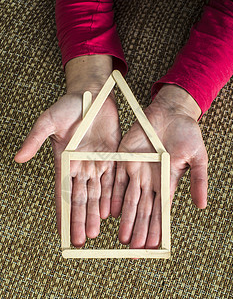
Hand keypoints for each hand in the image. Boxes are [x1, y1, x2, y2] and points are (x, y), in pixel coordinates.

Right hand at [14, 55, 120, 246]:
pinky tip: (110, 212)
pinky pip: (112, 180)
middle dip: (80, 218)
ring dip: (94, 212)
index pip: (63, 192)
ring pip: (96, 193)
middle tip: (81, 239)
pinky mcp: (112, 157)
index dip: (62, 212)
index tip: (62, 231)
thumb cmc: (69, 105)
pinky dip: (111, 196)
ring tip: (94, 232)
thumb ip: (35, 139)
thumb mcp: (49, 120)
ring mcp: (97, 163)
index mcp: (65, 161)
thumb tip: (18, 158)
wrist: (93, 94)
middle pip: (80, 197)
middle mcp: (81, 166)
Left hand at [111, 84, 207, 248]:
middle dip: (139, 229)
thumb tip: (202, 206)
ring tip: (122, 237)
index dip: (156, 228)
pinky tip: (110, 211)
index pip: (160, 210)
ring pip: (128, 198)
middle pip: (143, 209)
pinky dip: (113, 195)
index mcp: (167, 181)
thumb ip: (198, 180)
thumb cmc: (187, 132)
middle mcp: (150, 179)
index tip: (152, 245)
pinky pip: (117, 179)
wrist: (170, 112)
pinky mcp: (124, 157)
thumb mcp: (197, 157)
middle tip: (133, 248)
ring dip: (125, 218)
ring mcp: (136, 169)